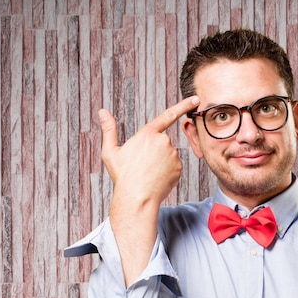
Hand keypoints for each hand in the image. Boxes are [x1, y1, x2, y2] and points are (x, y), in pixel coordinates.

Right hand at [99, 96, 199, 220]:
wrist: (137, 198)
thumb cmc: (123, 176)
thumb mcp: (111, 152)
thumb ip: (109, 130)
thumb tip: (102, 112)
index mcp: (147, 134)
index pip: (168, 115)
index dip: (184, 105)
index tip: (196, 99)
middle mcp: (164, 142)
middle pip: (162, 142)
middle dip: (154, 151)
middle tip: (142, 165)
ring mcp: (173, 156)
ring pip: (168, 155)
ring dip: (160, 161)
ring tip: (148, 173)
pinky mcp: (179, 168)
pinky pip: (174, 166)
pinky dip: (167, 171)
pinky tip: (157, 179)